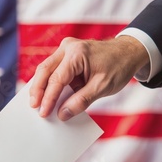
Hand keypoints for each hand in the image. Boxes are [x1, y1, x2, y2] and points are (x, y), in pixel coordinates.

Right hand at [29, 36, 149, 120]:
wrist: (128, 52)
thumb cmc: (118, 67)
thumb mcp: (102, 87)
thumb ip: (81, 101)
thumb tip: (62, 114)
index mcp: (77, 53)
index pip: (57, 79)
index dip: (49, 98)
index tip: (44, 113)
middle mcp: (68, 47)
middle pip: (45, 70)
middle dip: (37, 90)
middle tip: (34, 107)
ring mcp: (66, 48)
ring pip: (46, 68)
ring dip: (41, 86)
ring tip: (36, 103)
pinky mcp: (66, 53)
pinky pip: (53, 68)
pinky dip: (49, 82)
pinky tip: (46, 95)